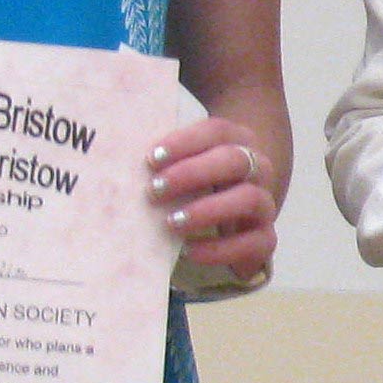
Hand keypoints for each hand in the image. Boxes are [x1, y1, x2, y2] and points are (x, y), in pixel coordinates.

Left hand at [148, 116, 280, 287]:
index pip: (218, 131)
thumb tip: (117, 150)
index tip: (151, 158)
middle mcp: (257, 169)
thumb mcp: (180, 169)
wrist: (226, 229)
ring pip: (250, 198)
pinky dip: (219, 249)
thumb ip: (162, 159)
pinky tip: (188, 252)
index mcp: (237, 143)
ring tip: (172, 222)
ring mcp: (264, 205)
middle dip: (192, 173)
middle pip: (235, 160)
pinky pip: (252, 243)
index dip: (186, 141)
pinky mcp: (265, 240)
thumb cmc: (193, 190)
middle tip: (155, 190)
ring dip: (208, 209)